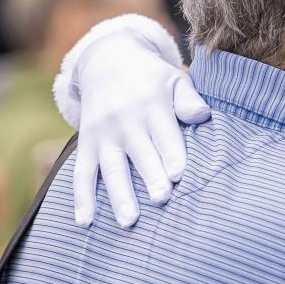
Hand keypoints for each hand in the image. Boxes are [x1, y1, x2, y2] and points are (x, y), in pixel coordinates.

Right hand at [54, 15, 210, 227]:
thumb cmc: (152, 78)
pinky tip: (86, 222)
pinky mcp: (86, 145)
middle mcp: (125, 121)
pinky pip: (81, 173)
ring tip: (129, 221)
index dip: (171, 154)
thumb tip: (203, 115)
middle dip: (149, 176)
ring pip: (110, 167)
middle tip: (160, 199)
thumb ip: (188, 98)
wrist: (106, 61)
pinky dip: (82, 199)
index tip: (178, 175)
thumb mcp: (173, 79)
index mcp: (151, 105)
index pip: (163, 133)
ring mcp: (103, 135)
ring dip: (119, 195)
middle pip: (139, 153)